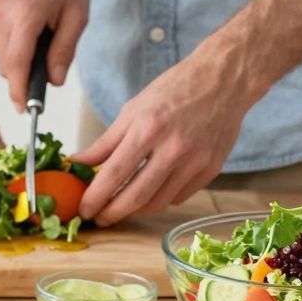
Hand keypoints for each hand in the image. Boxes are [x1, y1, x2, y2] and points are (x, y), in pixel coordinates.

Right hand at [0, 0, 89, 110]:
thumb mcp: (77, 16)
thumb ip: (64, 51)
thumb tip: (53, 82)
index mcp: (25, 14)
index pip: (16, 63)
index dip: (20, 91)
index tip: (25, 109)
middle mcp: (2, 17)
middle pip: (9, 67)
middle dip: (29, 75)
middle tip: (52, 63)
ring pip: (4, 61)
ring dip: (23, 61)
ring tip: (43, 37)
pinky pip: (1, 49)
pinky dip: (16, 50)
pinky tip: (31, 32)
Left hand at [77, 44, 249, 226]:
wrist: (223, 81)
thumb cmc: (175, 89)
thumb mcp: (134, 109)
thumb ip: (106, 141)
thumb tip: (78, 162)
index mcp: (149, 128)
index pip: (115, 173)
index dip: (96, 197)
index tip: (84, 210)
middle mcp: (174, 148)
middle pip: (137, 196)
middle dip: (113, 214)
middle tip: (99, 219)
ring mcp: (196, 162)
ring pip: (159, 202)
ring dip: (135, 210)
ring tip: (120, 208)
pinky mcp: (211, 170)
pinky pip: (179, 196)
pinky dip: (160, 198)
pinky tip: (150, 191)